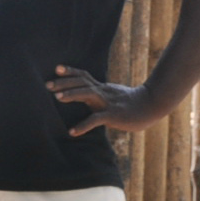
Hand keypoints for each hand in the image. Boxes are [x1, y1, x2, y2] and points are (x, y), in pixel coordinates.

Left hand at [46, 64, 162, 135]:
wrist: (152, 105)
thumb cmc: (131, 103)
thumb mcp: (112, 96)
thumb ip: (99, 96)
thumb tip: (85, 98)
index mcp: (102, 88)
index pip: (83, 76)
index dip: (70, 72)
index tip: (57, 69)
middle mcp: (103, 92)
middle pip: (81, 83)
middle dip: (64, 82)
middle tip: (47, 84)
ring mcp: (108, 103)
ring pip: (88, 94)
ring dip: (72, 95)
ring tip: (57, 98)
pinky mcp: (113, 115)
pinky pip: (96, 119)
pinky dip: (83, 125)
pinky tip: (73, 132)